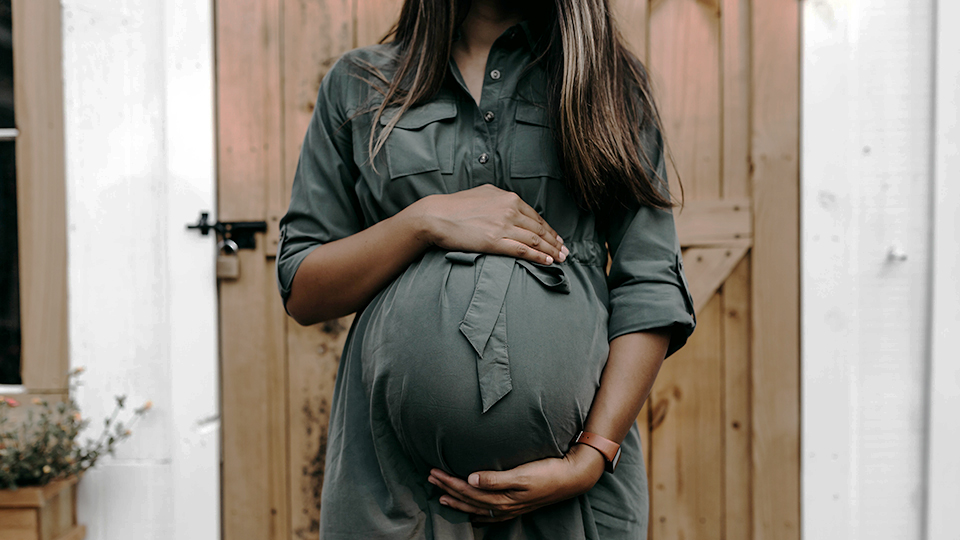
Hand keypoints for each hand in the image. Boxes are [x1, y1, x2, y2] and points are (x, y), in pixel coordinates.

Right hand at [411, 184, 568, 264]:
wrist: (436, 215)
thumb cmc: (456, 206)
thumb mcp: (483, 194)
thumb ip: (500, 199)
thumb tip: (510, 203)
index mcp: (508, 198)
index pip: (536, 216)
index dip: (549, 229)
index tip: (556, 238)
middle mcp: (509, 210)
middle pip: (539, 229)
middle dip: (554, 242)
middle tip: (565, 251)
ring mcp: (503, 226)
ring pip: (535, 240)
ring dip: (551, 251)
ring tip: (560, 258)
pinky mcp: (495, 241)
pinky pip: (523, 250)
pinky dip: (538, 257)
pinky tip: (547, 262)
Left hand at [427, 443, 605, 522]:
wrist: (572, 478)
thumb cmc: (547, 472)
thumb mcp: (522, 473)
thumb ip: (496, 478)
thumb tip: (471, 479)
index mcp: (502, 497)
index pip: (467, 490)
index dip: (449, 482)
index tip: (433, 472)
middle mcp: (504, 506)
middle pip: (468, 499)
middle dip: (447, 489)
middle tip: (430, 478)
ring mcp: (510, 508)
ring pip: (476, 507)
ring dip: (457, 500)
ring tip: (441, 495)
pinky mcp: (517, 506)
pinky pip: (490, 514)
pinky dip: (476, 513)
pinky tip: (472, 513)